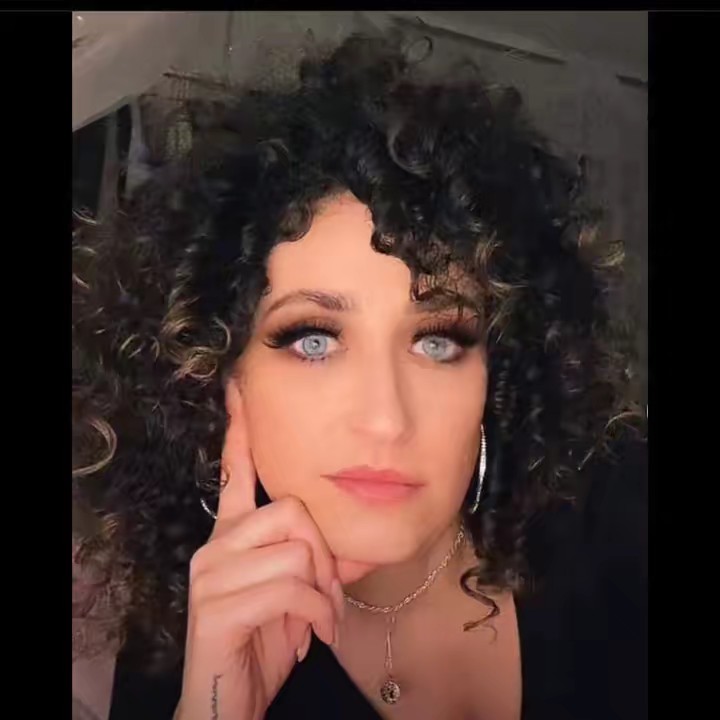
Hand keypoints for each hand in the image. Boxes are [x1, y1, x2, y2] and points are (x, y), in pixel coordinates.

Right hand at [175, 381, 344, 719]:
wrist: (232, 701)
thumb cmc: (266, 640)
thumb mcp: (298, 594)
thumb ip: (317, 561)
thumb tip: (354, 542)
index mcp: (233, 533)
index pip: (235, 470)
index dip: (240, 430)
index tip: (239, 388)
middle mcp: (217, 544)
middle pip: (294, 512)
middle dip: (325, 557)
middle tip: (325, 595)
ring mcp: (211, 574)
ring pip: (296, 552)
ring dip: (322, 594)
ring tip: (318, 620)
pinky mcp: (215, 607)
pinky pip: (290, 590)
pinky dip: (315, 616)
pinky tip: (310, 636)